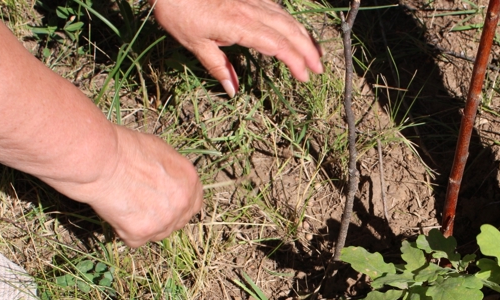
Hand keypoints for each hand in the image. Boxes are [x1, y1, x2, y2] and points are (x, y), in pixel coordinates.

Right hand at [74, 127, 202, 247]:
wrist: (103, 160)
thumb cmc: (126, 149)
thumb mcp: (161, 152)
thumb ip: (172, 173)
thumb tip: (169, 182)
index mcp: (190, 181)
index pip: (193, 204)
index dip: (179, 206)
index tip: (167, 205)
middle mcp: (182, 204)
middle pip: (177, 222)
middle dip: (163, 218)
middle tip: (142, 207)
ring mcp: (164, 221)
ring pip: (158, 233)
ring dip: (145, 226)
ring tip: (126, 206)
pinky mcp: (142, 233)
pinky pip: (135, 240)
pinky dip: (124, 231)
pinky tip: (116, 213)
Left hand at [152, 0, 323, 95]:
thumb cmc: (179, 11)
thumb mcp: (195, 44)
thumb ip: (218, 67)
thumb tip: (233, 91)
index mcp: (241, 25)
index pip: (277, 45)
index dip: (295, 61)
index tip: (305, 77)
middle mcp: (252, 10)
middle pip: (289, 30)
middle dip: (308, 50)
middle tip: (320, 69)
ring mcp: (252, 0)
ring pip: (287, 17)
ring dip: (304, 35)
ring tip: (316, 52)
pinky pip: (277, 8)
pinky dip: (291, 22)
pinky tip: (295, 30)